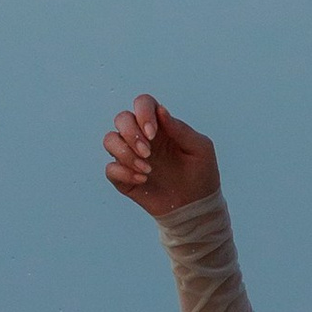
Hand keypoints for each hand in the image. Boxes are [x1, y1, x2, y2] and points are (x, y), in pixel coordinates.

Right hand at [102, 94, 219, 220]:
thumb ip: (180, 129)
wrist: (197, 208)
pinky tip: (143, 180)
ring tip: (147, 169)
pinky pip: (110, 168)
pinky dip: (123, 173)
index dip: (142, 113)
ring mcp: (131, 157)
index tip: (153, 134)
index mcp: (160, 126)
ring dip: (125, 153)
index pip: (142, 103)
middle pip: (121, 118)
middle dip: (131, 134)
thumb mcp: (200, 149)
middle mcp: (142, 138)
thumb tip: (160, 110)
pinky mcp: (124, 178)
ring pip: (109, 140)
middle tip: (148, 152)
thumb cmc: (202, 175)